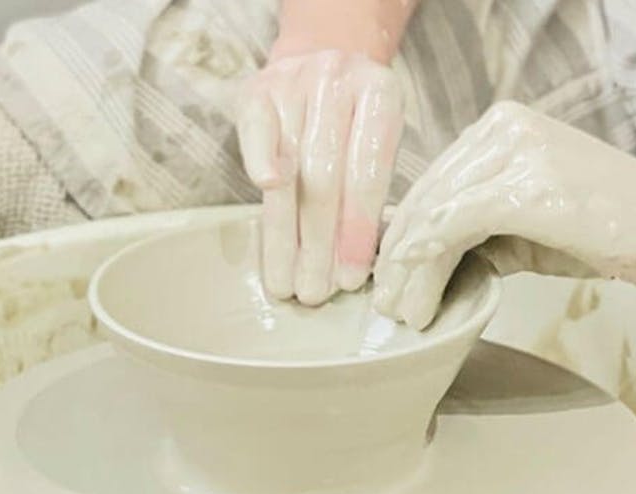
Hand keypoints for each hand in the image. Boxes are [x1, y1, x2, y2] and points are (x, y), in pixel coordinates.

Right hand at [237, 50, 403, 304]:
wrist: (322, 57)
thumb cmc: (354, 116)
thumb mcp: (377, 138)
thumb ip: (370, 185)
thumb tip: (353, 262)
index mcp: (380, 95)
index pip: (368, 173)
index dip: (357, 230)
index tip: (348, 278)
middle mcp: (337, 82)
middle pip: (325, 177)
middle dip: (318, 244)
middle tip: (313, 293)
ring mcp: (293, 83)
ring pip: (289, 168)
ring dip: (286, 233)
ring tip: (286, 282)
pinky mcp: (256, 92)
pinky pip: (255, 132)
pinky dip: (259, 160)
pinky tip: (266, 189)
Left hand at [375, 101, 635, 329]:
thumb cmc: (597, 226)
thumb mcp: (520, 222)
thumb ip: (471, 227)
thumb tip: (416, 252)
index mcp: (497, 130)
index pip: (432, 183)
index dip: (401, 230)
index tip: (384, 271)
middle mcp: (502, 130)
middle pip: (428, 195)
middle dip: (398, 253)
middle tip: (383, 298)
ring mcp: (517, 151)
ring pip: (438, 209)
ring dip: (410, 265)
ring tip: (400, 307)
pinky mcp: (529, 183)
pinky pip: (460, 218)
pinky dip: (431, 249)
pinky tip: (412, 276)